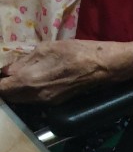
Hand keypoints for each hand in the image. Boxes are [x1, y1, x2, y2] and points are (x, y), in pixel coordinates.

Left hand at [0, 39, 132, 102]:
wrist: (103, 67)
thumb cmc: (76, 52)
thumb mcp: (46, 49)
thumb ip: (24, 61)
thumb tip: (7, 70)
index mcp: (29, 80)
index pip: (1, 89)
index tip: (0, 75)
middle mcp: (35, 96)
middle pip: (9, 97)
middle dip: (4, 86)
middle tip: (6, 75)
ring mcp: (46, 101)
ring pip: (20, 99)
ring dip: (14, 90)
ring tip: (15, 76)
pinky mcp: (55, 102)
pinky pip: (32, 99)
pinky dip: (26, 91)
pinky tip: (31, 80)